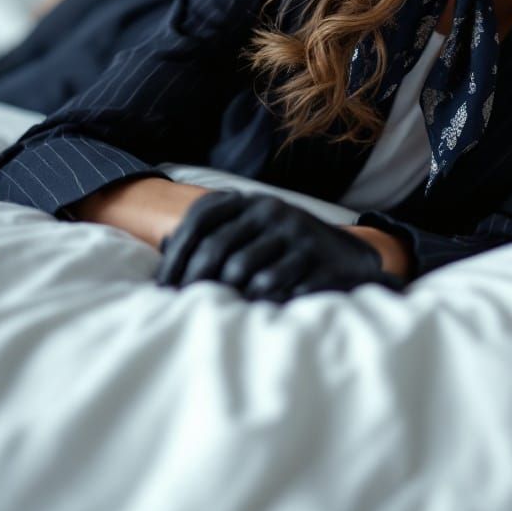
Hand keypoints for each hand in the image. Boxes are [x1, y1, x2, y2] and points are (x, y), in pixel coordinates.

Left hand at [154, 188, 406, 302]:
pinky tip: (251, 308)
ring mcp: (296, 232)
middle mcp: (273, 211)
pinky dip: (255, 301)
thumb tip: (165, 243)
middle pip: (217, 247)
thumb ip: (216, 232)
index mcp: (253, 202)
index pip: (201, 219)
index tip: (163, 286)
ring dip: (226, 293)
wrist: (348, 259)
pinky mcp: (315, 257)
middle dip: (194, 281)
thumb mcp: (255, 230)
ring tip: (220, 307)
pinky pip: (272, 285)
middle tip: (183, 305)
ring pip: (242, 269)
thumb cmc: (287, 250)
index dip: (177, 255)